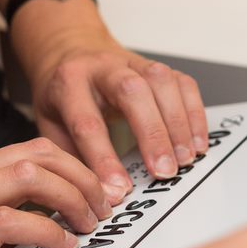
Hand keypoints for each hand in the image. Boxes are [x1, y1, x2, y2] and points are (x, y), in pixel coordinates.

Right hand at [0, 139, 110, 247]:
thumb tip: (16, 231)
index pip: (27, 152)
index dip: (70, 168)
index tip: (93, 191)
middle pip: (39, 152)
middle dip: (84, 174)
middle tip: (104, 204)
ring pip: (31, 176)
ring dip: (74, 196)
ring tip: (92, 223)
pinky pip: (10, 222)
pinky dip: (47, 229)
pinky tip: (62, 245)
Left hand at [12, 0, 207, 204]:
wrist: (71, 52)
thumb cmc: (62, 95)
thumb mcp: (50, 125)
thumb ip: (72, 157)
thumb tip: (98, 195)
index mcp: (68, 83)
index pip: (87, 122)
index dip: (104, 159)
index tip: (120, 190)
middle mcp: (101, 66)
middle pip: (130, 92)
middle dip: (151, 134)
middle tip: (164, 172)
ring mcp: (132, 62)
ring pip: (160, 81)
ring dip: (177, 123)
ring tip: (186, 159)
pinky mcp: (155, 66)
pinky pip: (181, 82)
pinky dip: (194, 112)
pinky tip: (196, 141)